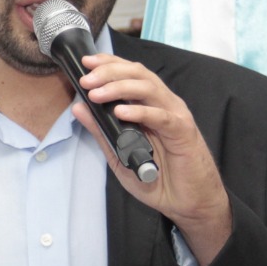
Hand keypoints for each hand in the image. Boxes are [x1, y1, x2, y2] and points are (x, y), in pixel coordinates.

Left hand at [73, 53, 231, 265]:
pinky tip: (121, 112)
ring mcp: (175, 116)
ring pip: (149, 88)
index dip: (108, 64)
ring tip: (97, 94)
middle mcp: (163, 105)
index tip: (85, 63)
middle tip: (87, 80)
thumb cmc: (158, 179)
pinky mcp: (183, 132)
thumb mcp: (119, 155)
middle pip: (138, 74)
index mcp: (149, 105)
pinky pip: (161, 116)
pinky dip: (140, 111)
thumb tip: (78, 108)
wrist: (188, 203)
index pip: (130, 73)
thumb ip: (101, 131)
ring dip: (120, 87)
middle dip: (109, 72)